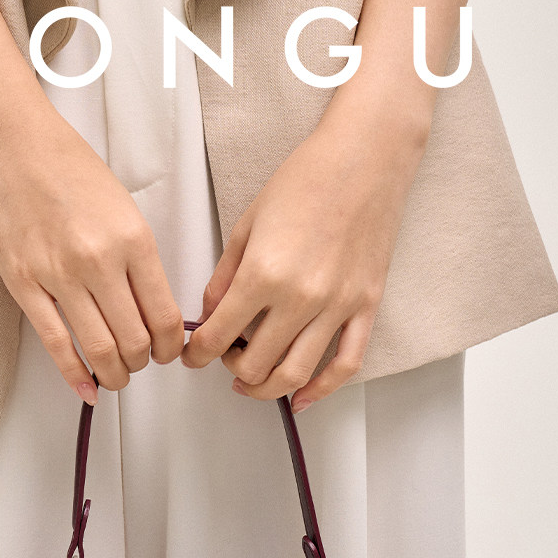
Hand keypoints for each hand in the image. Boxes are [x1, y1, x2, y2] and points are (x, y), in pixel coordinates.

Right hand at [0, 91, 184, 402]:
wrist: (9, 141)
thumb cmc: (66, 166)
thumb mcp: (122, 207)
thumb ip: (138, 258)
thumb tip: (152, 308)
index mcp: (132, 239)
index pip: (164, 316)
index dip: (172, 347)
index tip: (170, 353)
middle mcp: (99, 261)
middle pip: (135, 341)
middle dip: (144, 363)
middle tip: (142, 363)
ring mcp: (59, 276)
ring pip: (101, 350)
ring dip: (115, 374)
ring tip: (117, 376)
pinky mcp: (24, 285)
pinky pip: (57, 345)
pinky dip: (76, 376)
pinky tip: (88, 389)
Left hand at [181, 96, 429, 411]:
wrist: (365, 158)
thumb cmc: (306, 180)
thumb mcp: (247, 223)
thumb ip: (225, 277)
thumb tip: (212, 315)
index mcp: (263, 274)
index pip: (218, 336)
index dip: (197, 354)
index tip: (192, 357)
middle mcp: (300, 297)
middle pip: (255, 363)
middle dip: (231, 368)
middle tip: (225, 358)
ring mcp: (336, 306)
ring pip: (294, 374)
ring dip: (266, 388)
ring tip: (252, 381)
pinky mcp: (365, 307)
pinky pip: (345, 365)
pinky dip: (321, 391)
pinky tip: (301, 399)